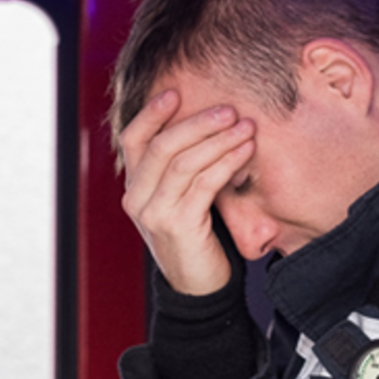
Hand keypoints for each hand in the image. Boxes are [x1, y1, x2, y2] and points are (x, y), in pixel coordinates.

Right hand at [120, 90, 254, 294]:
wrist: (199, 287)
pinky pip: (203, 184)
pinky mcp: (178, 227)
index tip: (176, 91)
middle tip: (229, 109)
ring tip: (246, 126)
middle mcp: (137, 198)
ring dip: (218, 140)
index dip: (152, 112)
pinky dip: (227, 162)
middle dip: (198, 122)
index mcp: (135, 187)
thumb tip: (203, 127)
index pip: (133, 139)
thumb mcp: (180, 200)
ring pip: (183, 162)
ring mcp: (154, 213)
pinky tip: (245, 151)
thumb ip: (180, 169)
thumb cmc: (197, 237)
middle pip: (162, 145)